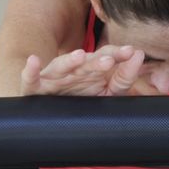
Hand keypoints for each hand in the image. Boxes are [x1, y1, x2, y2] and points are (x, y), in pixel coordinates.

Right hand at [21, 45, 144, 95]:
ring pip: (61, 67)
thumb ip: (123, 78)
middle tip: (110, 61)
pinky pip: (30, 78)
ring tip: (80, 56)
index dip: (117, 54)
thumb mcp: (106, 92)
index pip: (104, 57)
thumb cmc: (78, 101)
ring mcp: (52, 78)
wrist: (48, 116)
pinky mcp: (33, 88)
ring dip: (70, 61)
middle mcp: (71, 70)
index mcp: (89, 69)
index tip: (132, 52)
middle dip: (96, 61)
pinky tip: (33, 61)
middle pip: (85, 62)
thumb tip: (139, 55)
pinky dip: (30, 70)